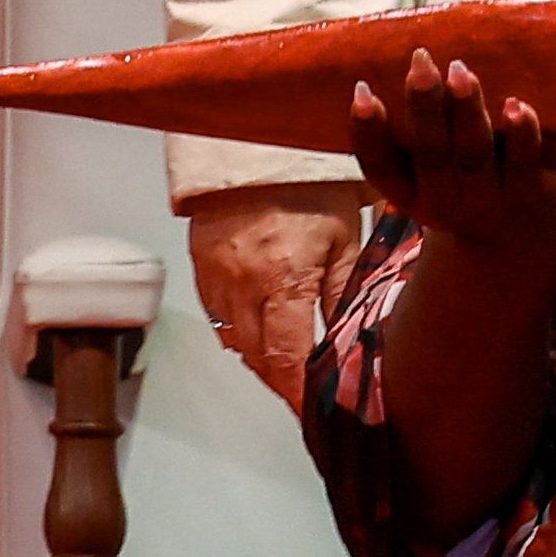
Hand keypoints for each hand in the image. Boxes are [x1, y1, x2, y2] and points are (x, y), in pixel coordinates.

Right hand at [185, 185, 365, 414]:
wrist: (255, 145)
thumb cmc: (311, 185)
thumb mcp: (345, 237)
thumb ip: (346, 291)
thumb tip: (354, 336)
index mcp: (284, 281)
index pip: (288, 359)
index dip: (299, 392)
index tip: (312, 411)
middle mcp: (243, 287)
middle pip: (259, 358)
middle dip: (283, 382)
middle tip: (306, 396)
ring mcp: (217, 279)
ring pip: (235, 341)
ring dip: (261, 360)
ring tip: (288, 370)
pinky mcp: (201, 268)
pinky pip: (218, 317)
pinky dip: (239, 333)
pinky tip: (260, 334)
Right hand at [350, 50, 555, 259]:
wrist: (513, 241)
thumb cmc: (457, 183)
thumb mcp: (423, 175)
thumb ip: (409, 133)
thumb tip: (397, 60)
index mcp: (409, 193)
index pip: (380, 167)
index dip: (367, 132)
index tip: (361, 91)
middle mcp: (445, 202)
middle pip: (432, 155)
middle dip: (425, 107)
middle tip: (420, 62)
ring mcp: (489, 201)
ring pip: (474, 156)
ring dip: (467, 112)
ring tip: (461, 73)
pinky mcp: (531, 195)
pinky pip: (524, 165)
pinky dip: (522, 135)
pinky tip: (516, 105)